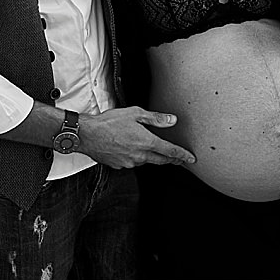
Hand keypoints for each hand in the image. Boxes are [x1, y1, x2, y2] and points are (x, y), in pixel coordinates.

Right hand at [78, 107, 195, 168]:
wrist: (87, 135)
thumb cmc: (109, 122)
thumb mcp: (135, 113)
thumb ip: (155, 118)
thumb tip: (172, 120)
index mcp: (146, 142)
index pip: (170, 151)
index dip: (182, 155)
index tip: (191, 159)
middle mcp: (140, 155)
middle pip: (161, 160)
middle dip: (172, 160)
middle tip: (180, 160)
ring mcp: (129, 162)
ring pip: (146, 161)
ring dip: (152, 156)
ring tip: (153, 149)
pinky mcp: (119, 165)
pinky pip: (132, 162)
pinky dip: (136, 156)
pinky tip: (131, 149)